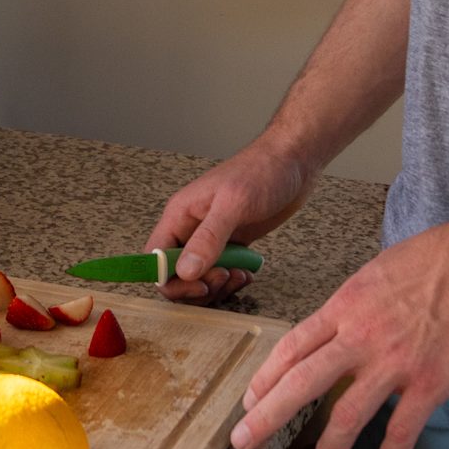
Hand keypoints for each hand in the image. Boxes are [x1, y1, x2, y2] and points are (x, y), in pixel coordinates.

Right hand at [148, 142, 311, 301]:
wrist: (293, 162)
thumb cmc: (262, 171)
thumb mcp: (233, 204)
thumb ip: (208, 238)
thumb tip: (185, 271)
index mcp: (180, 215)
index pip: (156, 257)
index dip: (169, 279)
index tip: (198, 286)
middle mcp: (191, 228)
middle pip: (176, 274)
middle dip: (198, 286)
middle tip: (224, 278)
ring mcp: (212, 238)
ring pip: (199, 278)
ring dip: (219, 286)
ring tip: (240, 274)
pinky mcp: (231, 244)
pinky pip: (221, 273)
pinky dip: (233, 280)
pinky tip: (249, 272)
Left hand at [231, 213, 448, 448]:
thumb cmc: (441, 257)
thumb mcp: (380, 270)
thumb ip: (355, 303)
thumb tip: (338, 324)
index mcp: (347, 305)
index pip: (293, 346)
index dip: (266, 377)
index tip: (250, 398)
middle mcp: (362, 336)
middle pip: (302, 382)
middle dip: (267, 416)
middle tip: (243, 440)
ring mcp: (396, 362)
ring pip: (347, 414)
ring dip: (327, 447)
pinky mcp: (430, 382)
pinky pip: (403, 429)